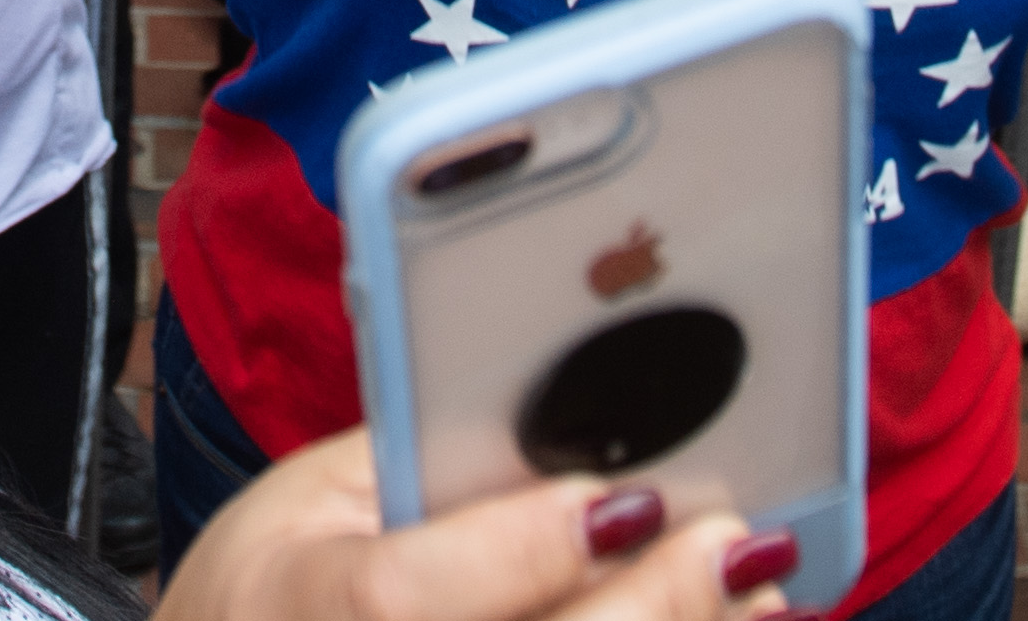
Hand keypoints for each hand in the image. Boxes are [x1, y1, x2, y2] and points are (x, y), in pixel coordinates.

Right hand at [159, 432, 792, 620]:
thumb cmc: (273, 586)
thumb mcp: (314, 493)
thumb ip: (429, 460)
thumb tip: (572, 425)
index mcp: (301, 604)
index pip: (403, 598)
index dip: (519, 552)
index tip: (620, 500)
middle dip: (646, 608)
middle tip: (731, 544)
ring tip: (755, 597)